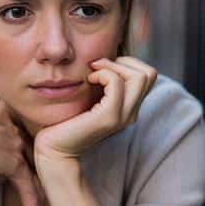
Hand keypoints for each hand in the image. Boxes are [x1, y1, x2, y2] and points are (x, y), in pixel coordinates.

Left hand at [34, 57, 157, 164]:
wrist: (55, 148)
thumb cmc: (66, 120)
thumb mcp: (90, 97)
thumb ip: (103, 83)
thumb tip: (107, 57)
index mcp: (129, 107)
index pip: (148, 74)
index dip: (128, 63)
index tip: (103, 68)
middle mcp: (131, 113)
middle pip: (149, 74)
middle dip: (124, 61)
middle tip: (98, 67)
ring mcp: (123, 116)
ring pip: (140, 77)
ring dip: (114, 66)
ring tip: (94, 73)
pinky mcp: (109, 117)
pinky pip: (117, 84)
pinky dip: (104, 74)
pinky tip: (89, 80)